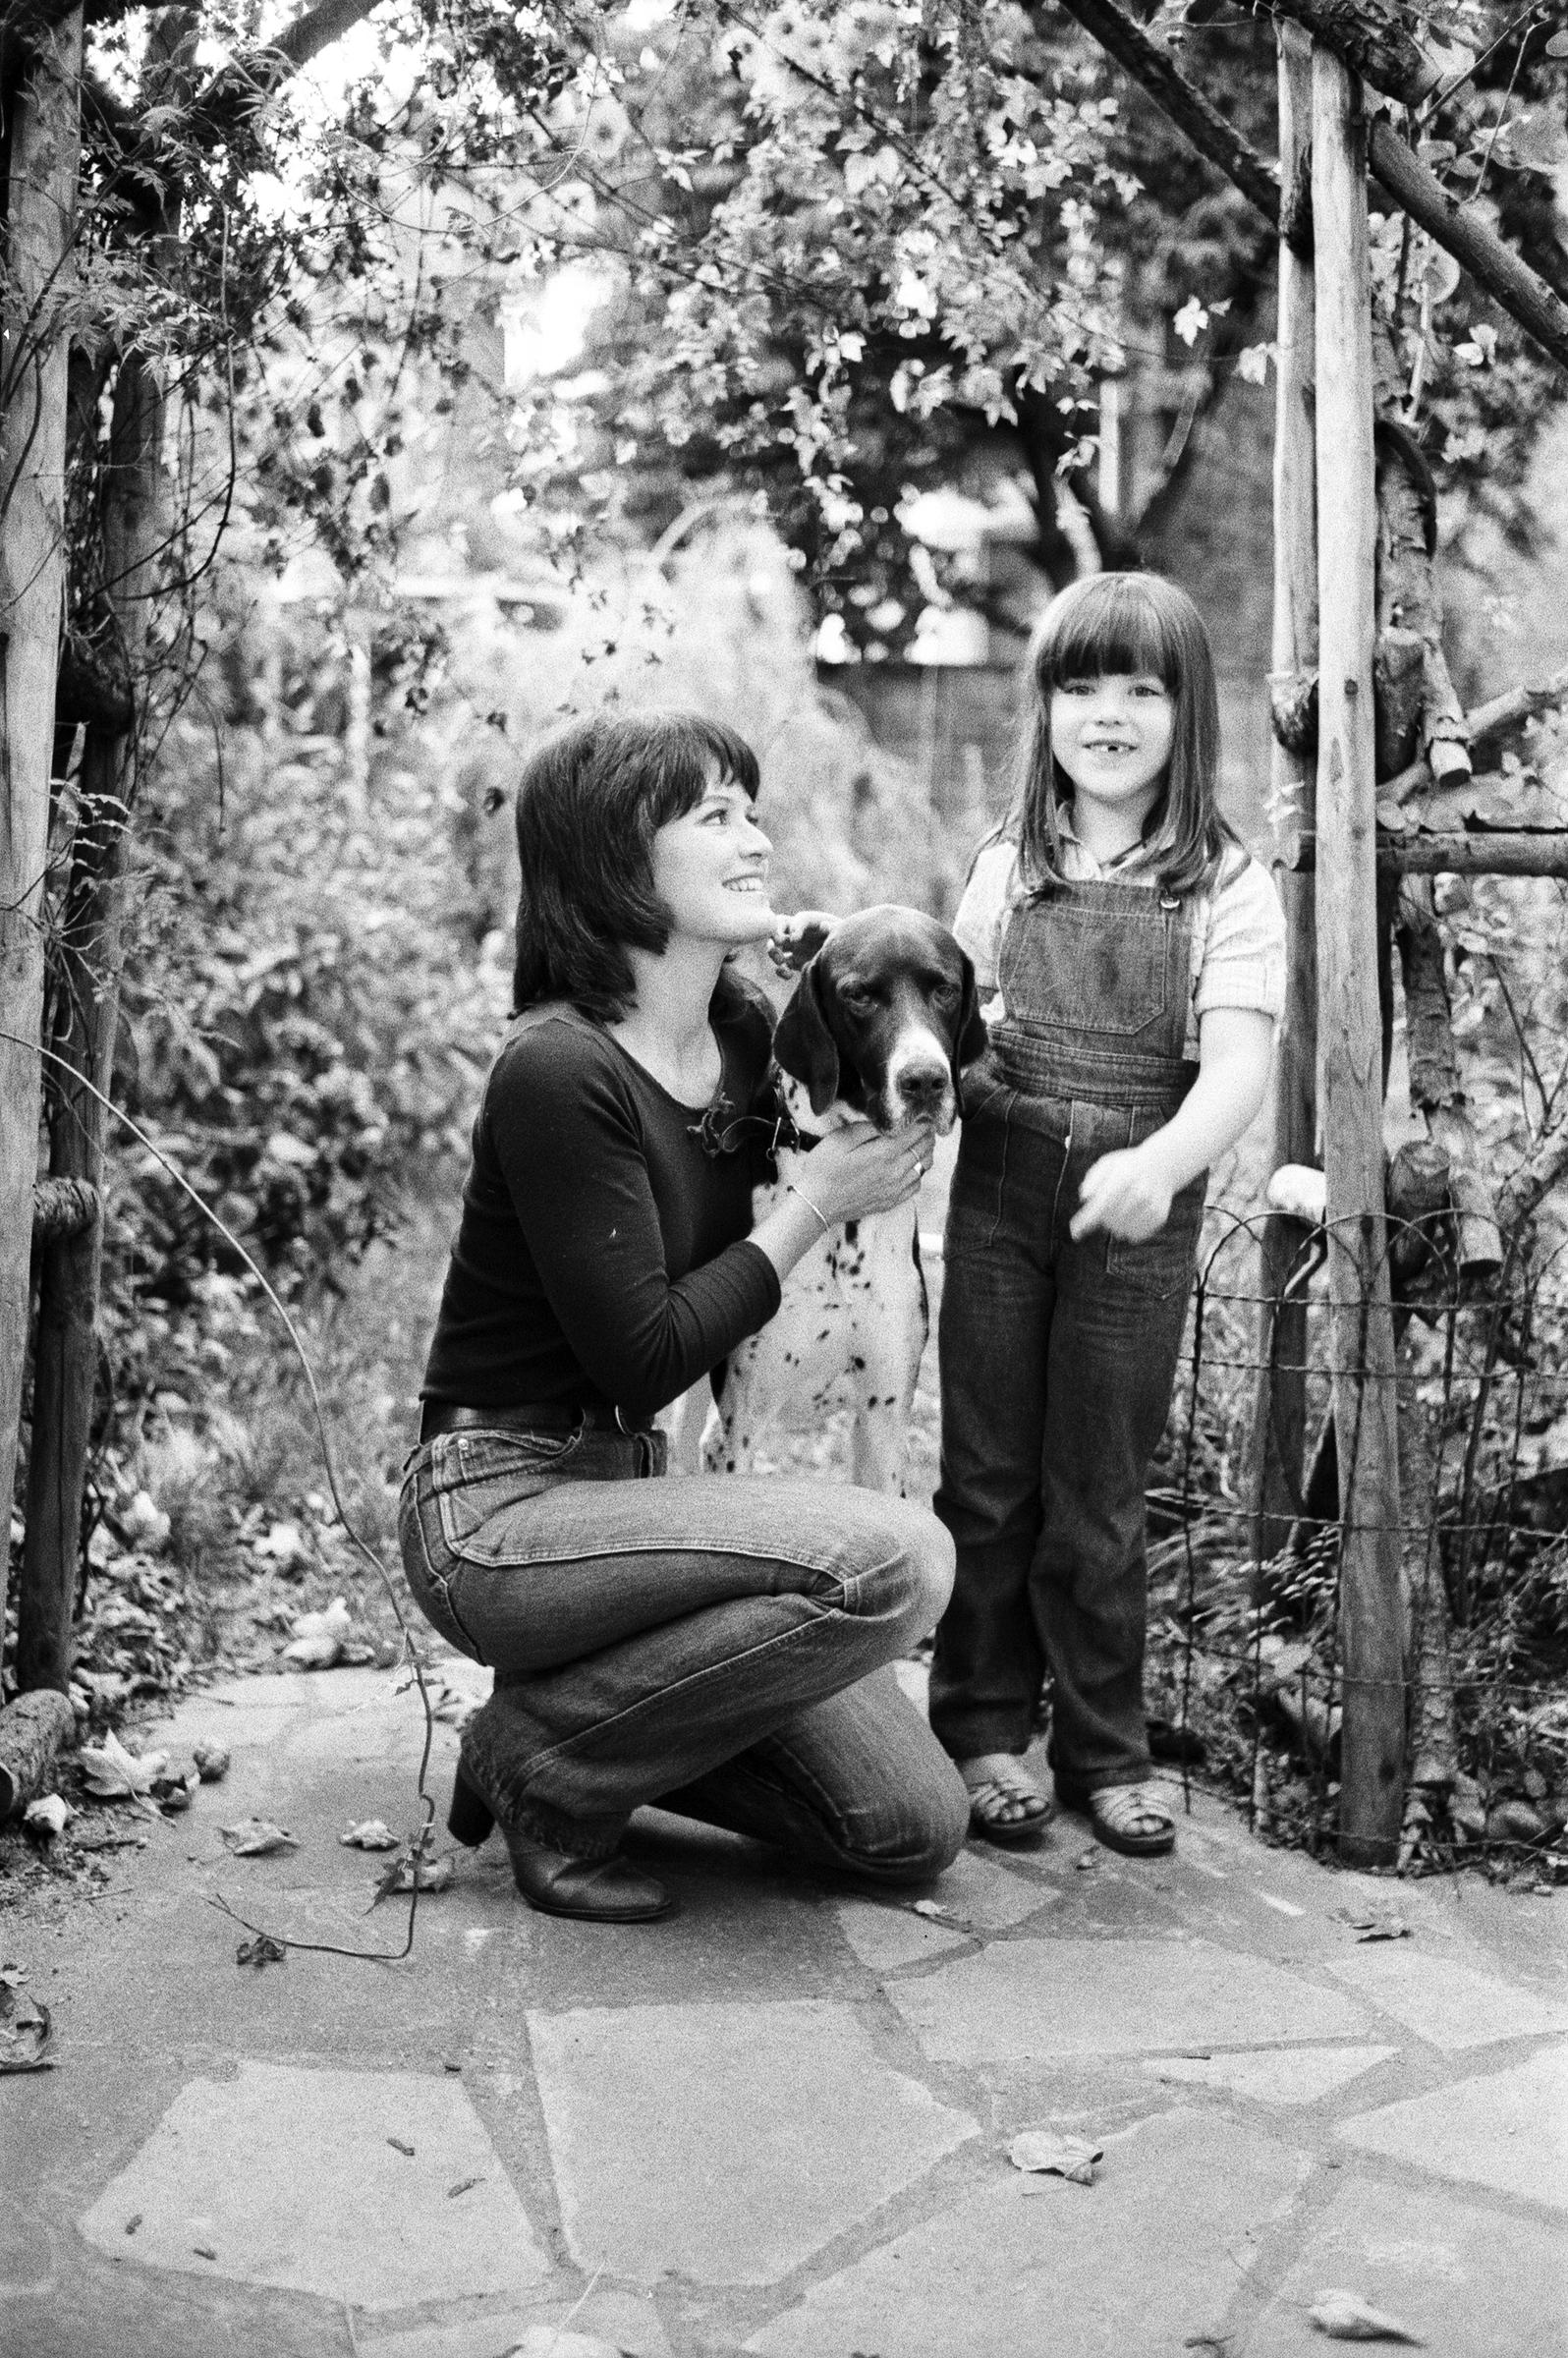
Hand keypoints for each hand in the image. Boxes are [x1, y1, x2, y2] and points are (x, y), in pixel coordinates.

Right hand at [767, 909, 837, 975]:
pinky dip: (781, 971)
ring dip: (773, 953)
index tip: (796, 938)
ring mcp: (794, 947)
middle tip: (778, 945)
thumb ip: (834, 928)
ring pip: (775, 947)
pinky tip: (789, 975)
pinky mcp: (794, 962)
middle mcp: (797, 932)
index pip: (798, 920)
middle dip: (774, 936)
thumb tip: (824, 925)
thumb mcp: (840, 932)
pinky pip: (782, 965)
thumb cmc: (842, 936)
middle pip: (777, 929)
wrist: (844, 953)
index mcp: (809, 921)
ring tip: (781, 961)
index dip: (794, 928)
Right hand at [805, 1119, 933, 1223]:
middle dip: (928, 1136)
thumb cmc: (823, 1169)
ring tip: (922, 1145)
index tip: (924, 1117)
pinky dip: (918, 1174)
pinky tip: (911, 1168)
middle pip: (924, 1150)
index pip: (915, 1134)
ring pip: (924, 1168)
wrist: (815, 1204)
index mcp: (884, 1152)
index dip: (923, 1123)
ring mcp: (894, 1189)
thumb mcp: (840, 1138)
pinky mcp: (890, 1202)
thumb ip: (867, 1127)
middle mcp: (895, 1171)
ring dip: (927, 1154)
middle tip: (926, 1128)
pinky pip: (915, 1186)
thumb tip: (886, 1122)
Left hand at [1069, 1145, 1172, 1243]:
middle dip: (1100, 1218)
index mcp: (1124, 1177)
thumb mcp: (1107, 1164)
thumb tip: (1084, 1198)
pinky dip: (1128, 1229)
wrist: (1162, 1165)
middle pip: (1109, 1221)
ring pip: (1121, 1231)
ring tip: (1119, 1209)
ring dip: (1114, 1225)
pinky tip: (1131, 1215)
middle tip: (1104, 1206)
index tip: (1075, 1234)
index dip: (1086, 1221)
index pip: (1101, 1205)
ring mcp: (1151, 1206)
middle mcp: (1140, 1193)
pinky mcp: (1159, 1217)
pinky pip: (1135, 1235)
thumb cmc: (1127, 1166)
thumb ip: (1093, 1179)